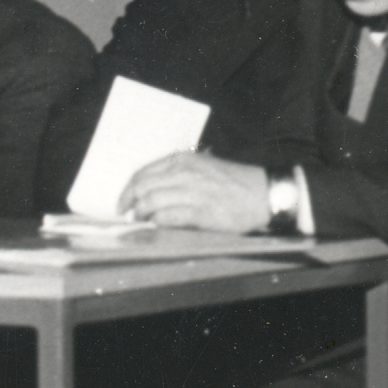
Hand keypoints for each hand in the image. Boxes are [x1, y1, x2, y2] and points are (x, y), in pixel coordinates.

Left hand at [115, 151, 275, 234]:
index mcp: (182, 161)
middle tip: (128, 215)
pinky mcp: (201, 213)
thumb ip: (178, 174)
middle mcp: (184, 174)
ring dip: (142, 215)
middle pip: (142, 189)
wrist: (263, 195)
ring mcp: (192, 193)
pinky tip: (157, 226)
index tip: (123, 202)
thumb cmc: (233, 182)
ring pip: (150, 203)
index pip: (142, 174)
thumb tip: (151, 190)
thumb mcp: (203, 166)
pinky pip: (167, 218)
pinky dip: (157, 223)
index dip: (128, 190)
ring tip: (142, 222)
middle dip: (129, 204)